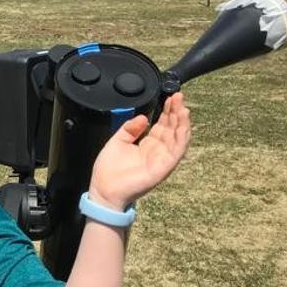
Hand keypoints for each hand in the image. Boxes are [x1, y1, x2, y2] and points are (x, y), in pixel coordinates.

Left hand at [89, 93, 190, 210]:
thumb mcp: (117, 141)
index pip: (163, 124)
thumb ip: (130, 128)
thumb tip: (144, 117)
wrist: (103, 190)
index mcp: (147, 144)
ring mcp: (162, 159)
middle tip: (178, 96)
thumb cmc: (109, 170)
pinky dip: (182, 137)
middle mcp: (158, 151)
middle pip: (172, 128)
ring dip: (182, 122)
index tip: (170, 97)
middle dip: (176, 112)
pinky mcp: (164, 167)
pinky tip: (183, 125)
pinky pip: (177, 150)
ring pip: (178, 137)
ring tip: (183, 107)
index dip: (167, 111)